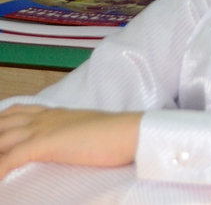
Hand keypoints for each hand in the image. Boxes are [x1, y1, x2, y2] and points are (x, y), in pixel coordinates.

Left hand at [0, 106, 140, 179]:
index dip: (2, 119)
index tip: (0, 127)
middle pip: (3, 123)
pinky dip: (0, 169)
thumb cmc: (115, 134)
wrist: (129, 132)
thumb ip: (71, 133)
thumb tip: (67, 145)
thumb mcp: (86, 129)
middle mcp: (44, 118)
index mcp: (55, 113)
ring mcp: (43, 130)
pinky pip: (10, 158)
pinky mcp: (45, 144)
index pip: (18, 111)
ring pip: (1, 138)